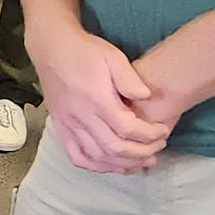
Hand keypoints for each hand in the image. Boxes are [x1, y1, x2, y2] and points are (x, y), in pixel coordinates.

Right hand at [30, 22, 169, 172]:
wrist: (52, 48)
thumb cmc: (85, 51)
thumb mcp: (113, 56)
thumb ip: (131, 79)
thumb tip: (147, 97)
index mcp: (96, 98)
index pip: (127, 128)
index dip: (149, 135)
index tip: (162, 131)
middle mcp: (81, 115)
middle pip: (114, 148)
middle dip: (141, 153)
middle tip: (158, 148)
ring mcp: (68, 124)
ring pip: (97, 157)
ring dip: (122, 164)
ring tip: (141, 161)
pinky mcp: (61, 127)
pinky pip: (78, 156)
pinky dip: (96, 166)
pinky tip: (111, 165)